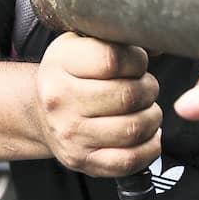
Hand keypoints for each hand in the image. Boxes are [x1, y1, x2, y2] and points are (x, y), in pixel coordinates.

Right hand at [35, 32, 161, 176]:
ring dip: (152, 117)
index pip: (113, 59)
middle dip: (149, 89)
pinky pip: (129, 161)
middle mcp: (59, 100)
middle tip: (146, 87)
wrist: (40, 112)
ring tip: (146, 109)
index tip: (138, 63)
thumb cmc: (73, 73)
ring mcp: (70, 134)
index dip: (137, 60)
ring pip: (133, 128)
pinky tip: (147, 134)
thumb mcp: (84, 43)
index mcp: (60, 62)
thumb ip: (119, 38)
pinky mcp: (82, 161)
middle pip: (128, 96)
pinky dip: (149, 147)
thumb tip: (159, 45)